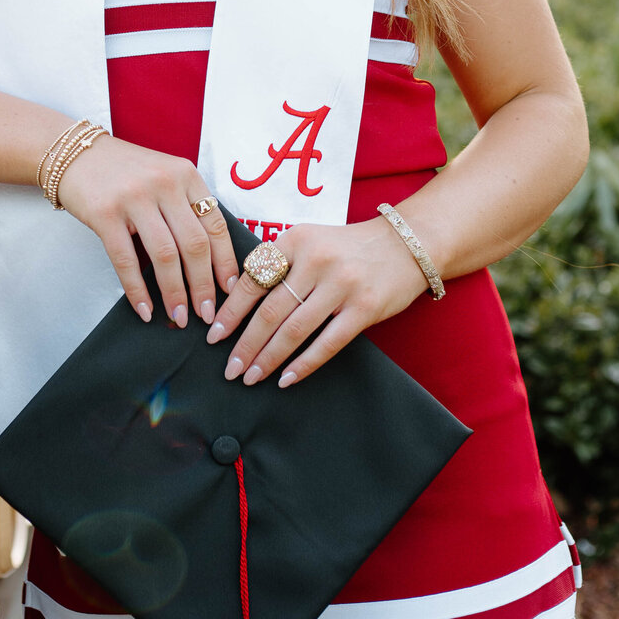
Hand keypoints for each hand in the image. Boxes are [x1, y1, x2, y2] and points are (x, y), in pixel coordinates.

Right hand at [57, 136, 236, 326]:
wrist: (76, 153)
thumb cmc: (125, 171)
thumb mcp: (164, 176)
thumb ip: (185, 207)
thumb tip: (207, 263)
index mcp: (186, 175)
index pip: (216, 224)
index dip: (226, 261)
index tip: (230, 289)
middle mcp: (164, 183)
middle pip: (194, 244)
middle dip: (203, 285)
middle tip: (206, 313)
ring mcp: (134, 197)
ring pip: (165, 255)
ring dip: (175, 293)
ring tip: (179, 316)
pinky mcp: (105, 213)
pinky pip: (126, 260)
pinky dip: (137, 290)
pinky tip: (145, 309)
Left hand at [205, 217, 427, 387]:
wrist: (404, 245)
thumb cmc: (347, 248)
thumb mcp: (310, 241)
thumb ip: (278, 264)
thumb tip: (236, 303)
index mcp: (296, 240)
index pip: (253, 280)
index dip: (231, 312)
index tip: (214, 337)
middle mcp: (316, 259)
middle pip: (270, 311)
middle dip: (245, 344)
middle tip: (229, 369)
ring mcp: (342, 284)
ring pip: (294, 330)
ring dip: (268, 358)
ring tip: (251, 377)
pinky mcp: (364, 308)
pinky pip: (327, 343)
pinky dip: (304, 364)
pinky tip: (286, 379)